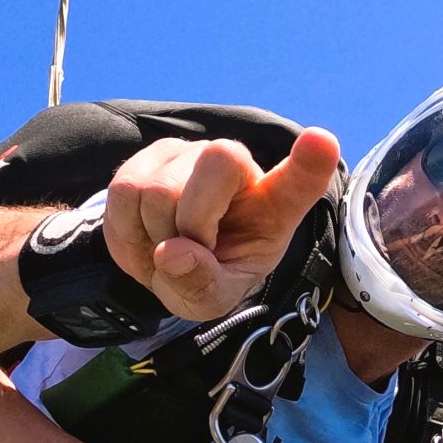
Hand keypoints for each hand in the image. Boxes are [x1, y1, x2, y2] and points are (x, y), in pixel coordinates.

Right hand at [103, 128, 341, 321]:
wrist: (165, 265)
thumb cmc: (207, 275)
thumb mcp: (212, 299)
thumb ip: (201, 285)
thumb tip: (172, 254)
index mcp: (273, 206)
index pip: (300, 180)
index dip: (309, 163)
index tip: (320, 143)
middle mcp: (238, 166)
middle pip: (213, 167)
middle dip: (191, 224)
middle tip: (190, 254)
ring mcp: (193, 155)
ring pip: (157, 188)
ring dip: (152, 235)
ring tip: (166, 250)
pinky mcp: (151, 156)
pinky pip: (122, 194)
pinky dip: (126, 232)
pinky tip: (144, 239)